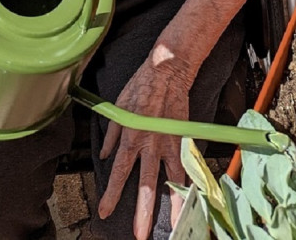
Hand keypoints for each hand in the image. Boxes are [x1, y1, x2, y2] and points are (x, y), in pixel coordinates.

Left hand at [97, 56, 189, 239]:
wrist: (168, 71)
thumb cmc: (141, 86)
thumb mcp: (118, 108)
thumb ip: (112, 134)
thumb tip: (104, 154)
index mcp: (131, 138)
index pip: (119, 173)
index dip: (111, 194)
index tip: (105, 212)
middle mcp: (151, 145)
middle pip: (146, 185)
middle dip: (143, 212)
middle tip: (140, 234)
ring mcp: (170, 143)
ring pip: (172, 180)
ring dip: (174, 204)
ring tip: (175, 226)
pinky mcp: (183, 138)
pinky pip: (186, 165)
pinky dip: (189, 182)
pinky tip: (191, 197)